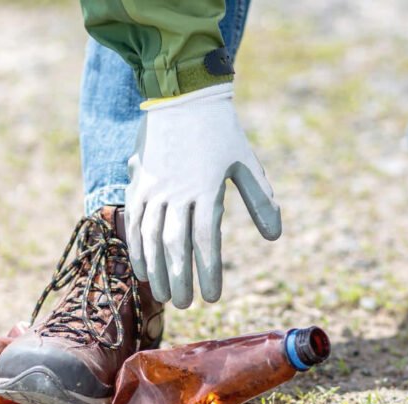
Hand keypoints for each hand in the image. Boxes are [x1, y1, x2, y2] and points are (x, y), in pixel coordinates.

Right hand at [125, 83, 280, 307]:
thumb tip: (274, 236)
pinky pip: (133, 223)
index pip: (205, 240)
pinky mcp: (138, 184)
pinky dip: (137, 249)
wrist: (182, 95)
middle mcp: (176, 191)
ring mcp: (153, 188)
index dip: (208, 271)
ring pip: (150, 238)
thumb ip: (261, 200)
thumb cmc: (221, 131)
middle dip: (180, 278)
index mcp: (206, 188)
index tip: (212, 297)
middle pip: (175, 245)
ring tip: (165, 295)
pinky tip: (143, 270)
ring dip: (156, 270)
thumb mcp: (246, 162)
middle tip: (187, 304)